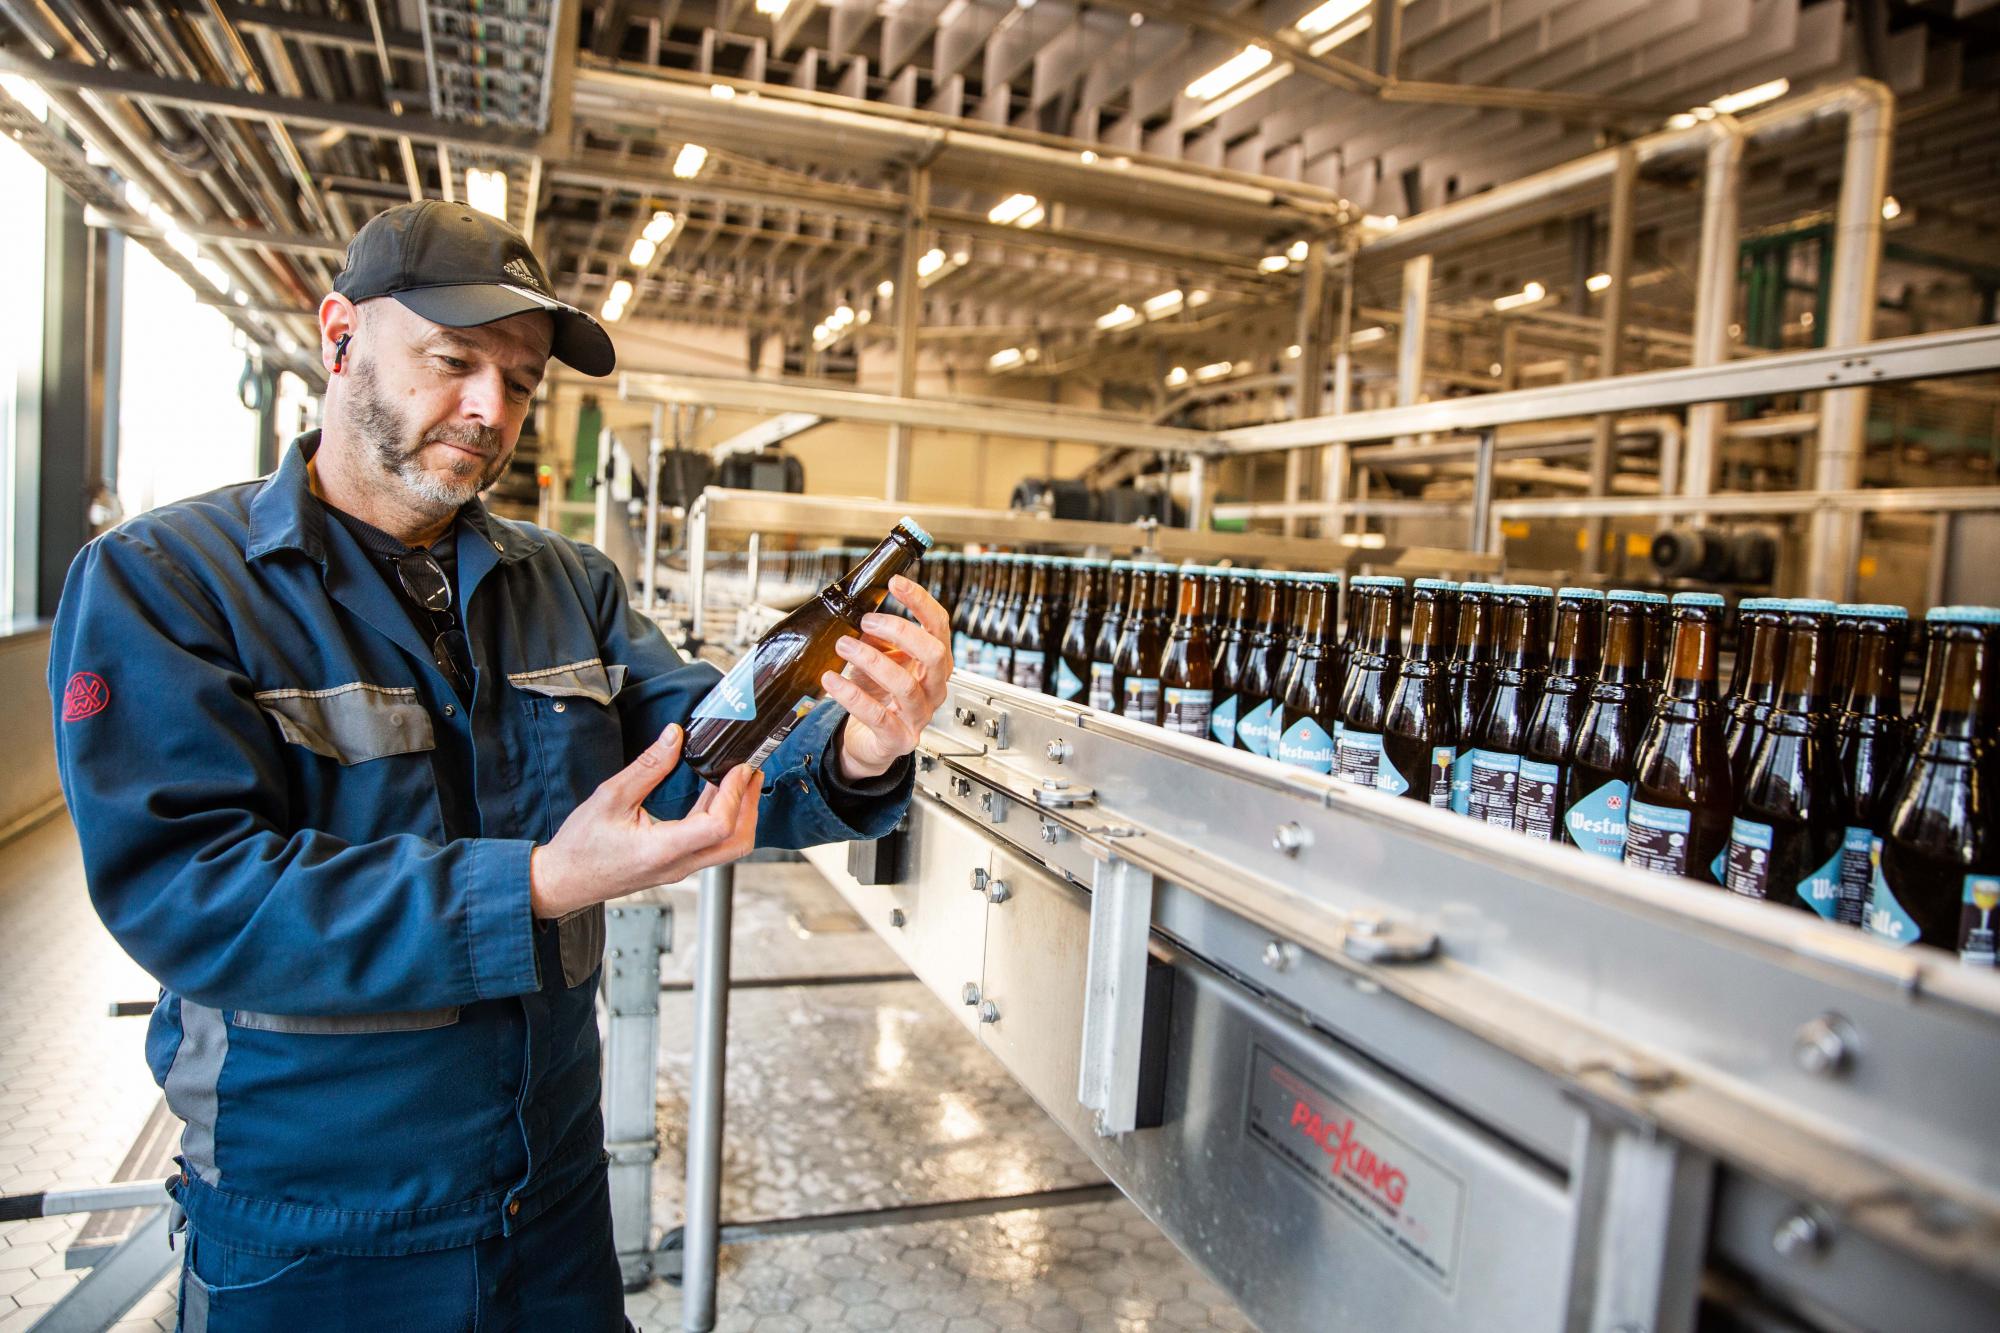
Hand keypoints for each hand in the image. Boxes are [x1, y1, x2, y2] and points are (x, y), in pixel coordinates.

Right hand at [529, 724, 761, 917]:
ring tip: (741, 778)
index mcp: (662, 850)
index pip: (718, 826)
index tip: (739, 768)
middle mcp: (678, 864)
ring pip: (728, 847)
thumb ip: (648, 767)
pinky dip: (722, 818)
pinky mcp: (676, 865)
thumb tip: (674, 737)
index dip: (735, 794)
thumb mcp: (610, 797)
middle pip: (737, 842)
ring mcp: (680, 868)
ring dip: (741, 812)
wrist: (563, 881)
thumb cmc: (580, 847)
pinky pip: (711, 845)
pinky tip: (716, 793)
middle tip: (752, 771)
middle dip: (751, 804)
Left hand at [822, 575, 952, 780]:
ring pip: (904, 684)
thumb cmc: (878, 699)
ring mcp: (919, 716)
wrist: (869, 742)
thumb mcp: (877, 660)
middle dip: (900, 631)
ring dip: (870, 659)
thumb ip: (875, 639)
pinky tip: (833, 680)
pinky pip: (877, 715)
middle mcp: (933, 689)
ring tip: (844, 646)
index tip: (896, 583)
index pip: (939, 627)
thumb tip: (864, 615)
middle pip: (934, 654)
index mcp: (934, 665)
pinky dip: (851, 694)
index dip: (920, 602)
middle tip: (867, 621)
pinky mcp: (898, 739)